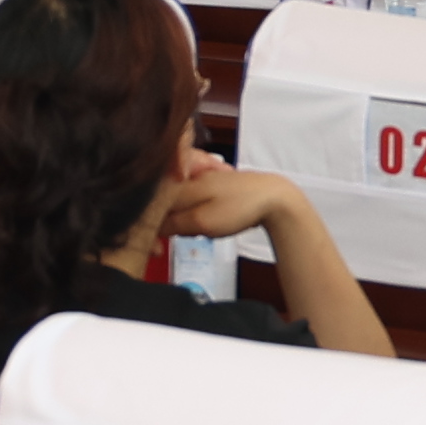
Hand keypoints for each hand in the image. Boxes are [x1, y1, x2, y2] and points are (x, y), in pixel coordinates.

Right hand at [154, 156, 307, 244]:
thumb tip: (154, 227)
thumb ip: (174, 224)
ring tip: (198, 232)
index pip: (152, 204)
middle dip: (167, 224)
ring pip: (179, 204)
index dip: (151, 226)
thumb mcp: (203, 222)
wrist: (275, 199)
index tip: (156, 246)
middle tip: (178, 240)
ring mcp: (203, 181)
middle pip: (163, 203)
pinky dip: (196, 216)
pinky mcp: (215, 187)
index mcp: (182, 184)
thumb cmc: (242, 207)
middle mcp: (189, 178)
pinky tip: (207, 225)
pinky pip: (194, 202)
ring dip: (182, 221)